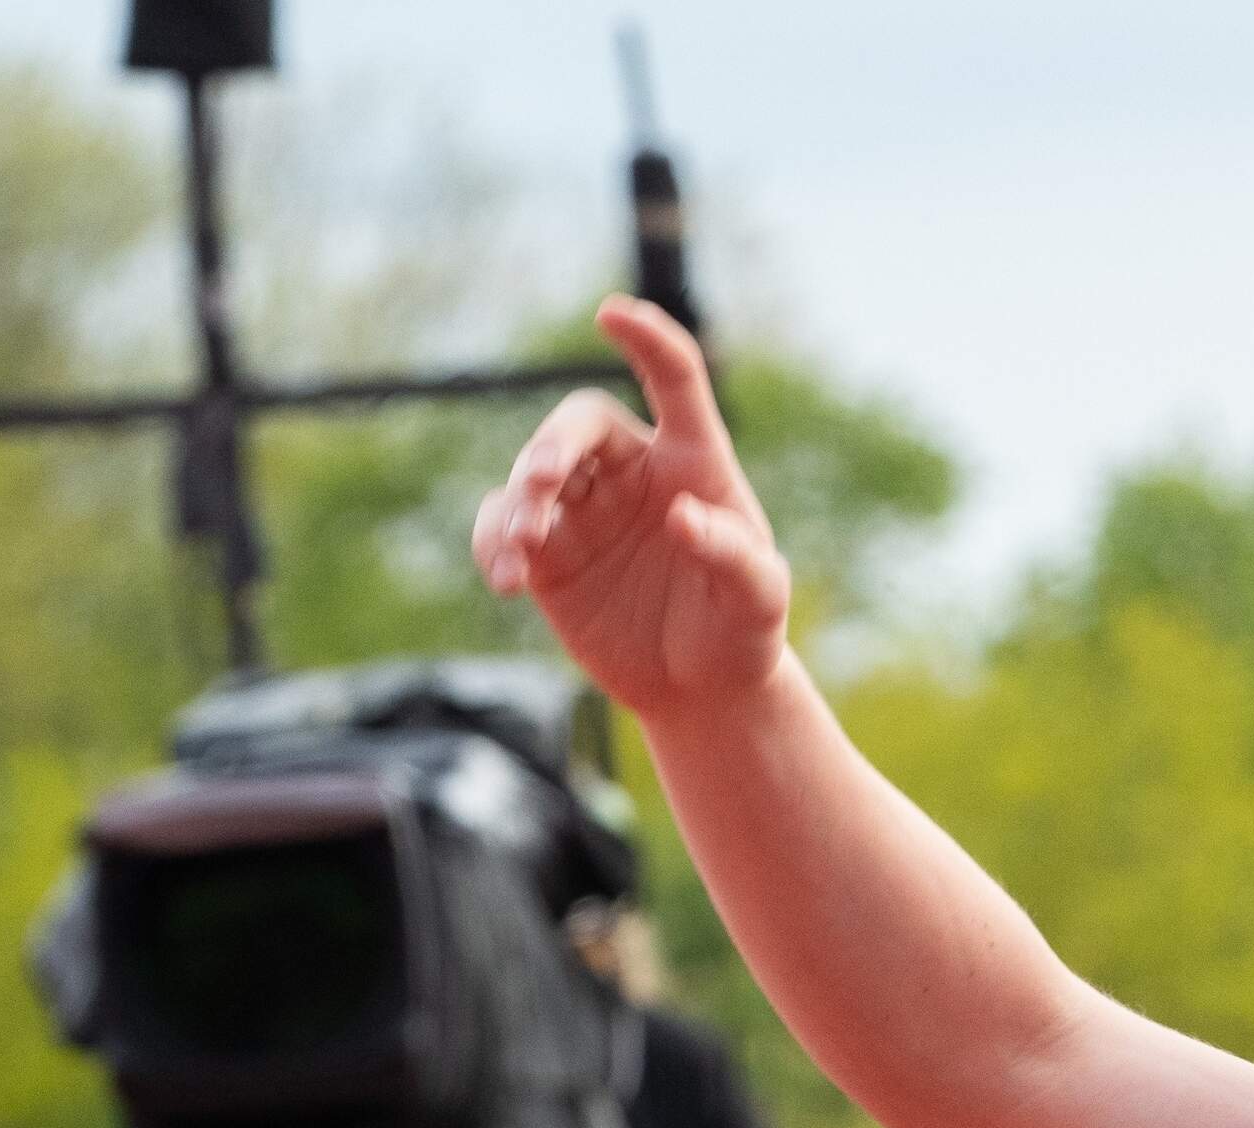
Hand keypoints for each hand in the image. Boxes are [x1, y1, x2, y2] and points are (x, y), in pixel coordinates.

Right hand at [472, 296, 790, 713]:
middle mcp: (632, 471)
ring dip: (518, 504)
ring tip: (521, 552)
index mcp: (694, 460)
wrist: (702, 689)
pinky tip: (506, 581)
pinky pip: (501, 526)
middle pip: (579, 426)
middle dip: (553, 446)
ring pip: (531, 475)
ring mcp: (583, 508)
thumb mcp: (759, 599)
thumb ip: (732, 556)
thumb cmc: (742, 630)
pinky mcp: (546, 551)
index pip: (674, 380)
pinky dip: (493, 544)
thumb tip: (684, 519)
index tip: (611, 314)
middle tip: (542, 482)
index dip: (647, 341)